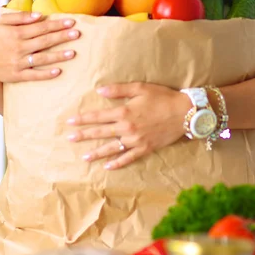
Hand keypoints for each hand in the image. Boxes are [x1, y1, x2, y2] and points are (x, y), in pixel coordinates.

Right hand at [0, 11, 79, 84]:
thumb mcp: (2, 23)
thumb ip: (20, 17)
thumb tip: (39, 15)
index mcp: (16, 33)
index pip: (40, 27)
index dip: (56, 24)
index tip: (71, 22)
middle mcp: (18, 47)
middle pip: (44, 41)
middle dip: (62, 37)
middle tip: (77, 34)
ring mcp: (18, 62)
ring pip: (41, 58)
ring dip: (58, 56)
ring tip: (73, 53)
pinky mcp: (17, 76)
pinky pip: (33, 75)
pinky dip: (45, 74)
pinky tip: (58, 71)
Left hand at [67, 83, 190, 169]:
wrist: (185, 113)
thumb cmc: (162, 97)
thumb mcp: (140, 88)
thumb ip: (118, 89)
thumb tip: (99, 90)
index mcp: (124, 112)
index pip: (98, 117)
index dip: (83, 119)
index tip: (70, 121)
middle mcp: (127, 128)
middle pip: (100, 133)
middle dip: (83, 135)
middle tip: (69, 139)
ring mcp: (136, 140)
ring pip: (111, 148)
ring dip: (96, 153)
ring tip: (84, 157)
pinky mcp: (145, 148)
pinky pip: (128, 158)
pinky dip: (117, 163)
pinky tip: (107, 166)